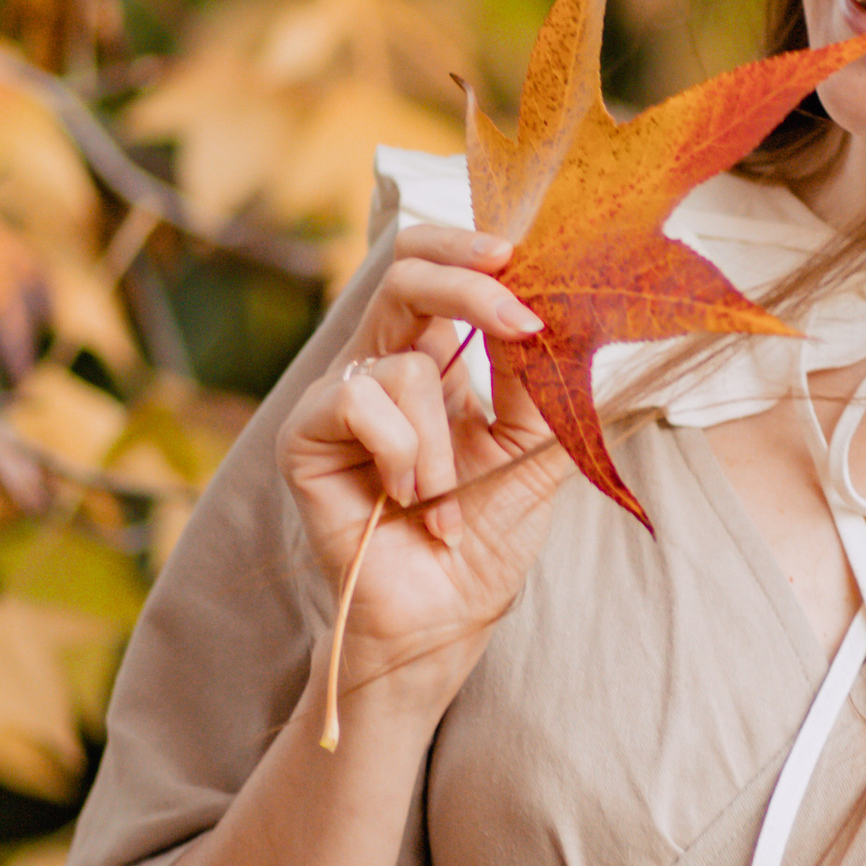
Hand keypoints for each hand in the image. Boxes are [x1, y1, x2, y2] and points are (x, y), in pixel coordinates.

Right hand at [278, 226, 573, 716]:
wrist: (443, 616)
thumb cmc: (485, 536)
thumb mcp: (534, 448)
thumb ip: (545, 382)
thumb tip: (562, 309)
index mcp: (434, 359)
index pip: (436, 268)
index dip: (472, 250)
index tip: (522, 257)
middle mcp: (381, 368)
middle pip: (404, 273)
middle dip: (469, 286)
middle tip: (520, 319)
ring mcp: (338, 400)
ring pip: (403, 366)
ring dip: (445, 442)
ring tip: (446, 499)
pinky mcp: (303, 438)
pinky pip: (359, 403)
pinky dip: (403, 454)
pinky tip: (407, 499)